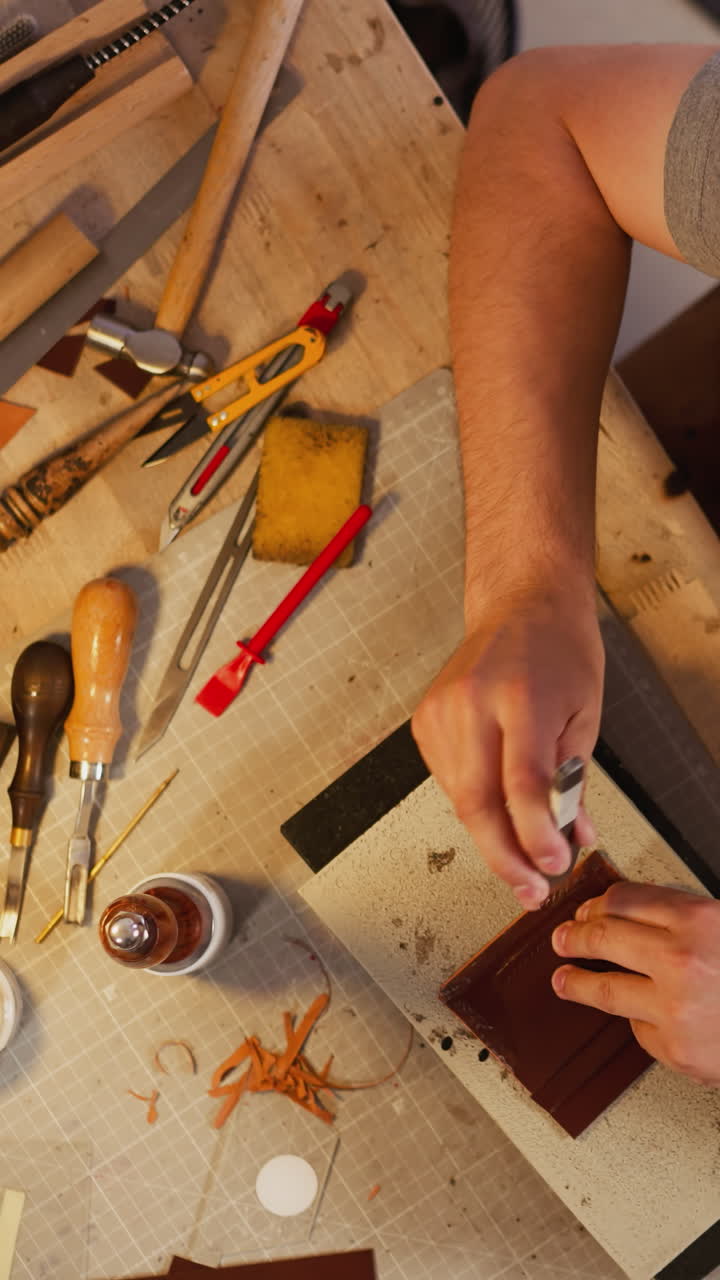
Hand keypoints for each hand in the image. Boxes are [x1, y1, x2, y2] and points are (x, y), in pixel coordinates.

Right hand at [411, 585, 603, 908]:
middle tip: (530, 890)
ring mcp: (441, 711)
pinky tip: (497, 801)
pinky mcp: (424, 720)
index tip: (552, 869)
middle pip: (477, 802)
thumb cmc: (560, 653)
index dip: (535, 837)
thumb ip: (573, 782)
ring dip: (492, 836)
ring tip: (524, 853)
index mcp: (520, 697)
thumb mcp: (586, 716)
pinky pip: (448, 782)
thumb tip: (570, 841)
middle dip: (504, 857)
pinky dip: (475, 803)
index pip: (522, 784)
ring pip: (459, 799)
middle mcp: (472, 703)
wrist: (520, 605)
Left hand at [552, 882, 719, 1084]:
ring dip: (576, 983)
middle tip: (562, 939)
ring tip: (564, 981)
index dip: (595, 905)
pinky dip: (642, 1021)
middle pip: (602, 938)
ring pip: (605, 989)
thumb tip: (622, 913)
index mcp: (698, 920)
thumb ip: (681, 918)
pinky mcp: (676, 1050)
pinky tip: (645, 1016)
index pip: (621, 901)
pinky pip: (641, 1029)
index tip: (584, 910)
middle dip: (574, 937)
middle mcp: (681, 961)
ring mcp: (675, 1008)